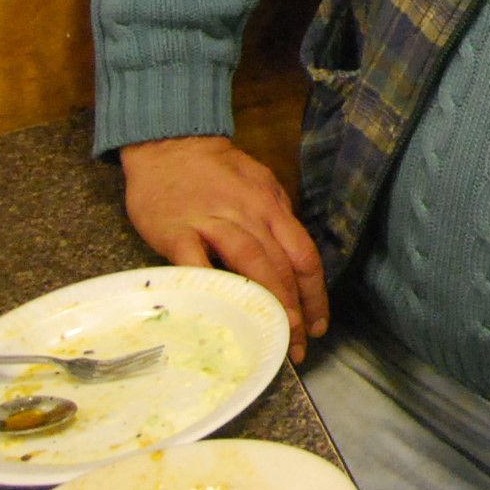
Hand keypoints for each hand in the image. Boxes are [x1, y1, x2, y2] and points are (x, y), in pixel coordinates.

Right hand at [119, 135, 329, 361]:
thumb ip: (275, 223)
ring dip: (267, 300)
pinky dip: (210, 286)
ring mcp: (213, 221)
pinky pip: (196, 262)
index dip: (315, 294)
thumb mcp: (260, 188)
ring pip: (250, 261)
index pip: (304, 255)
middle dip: (295, 308)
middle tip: (299, 345)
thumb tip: (292, 265)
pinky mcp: (177, 230)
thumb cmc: (218, 172)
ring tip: (276, 334)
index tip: (318, 325)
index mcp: (272, 208)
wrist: (171, 144)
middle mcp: (250, 215)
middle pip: (282, 264)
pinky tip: (219, 315)